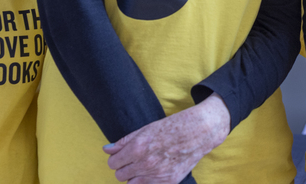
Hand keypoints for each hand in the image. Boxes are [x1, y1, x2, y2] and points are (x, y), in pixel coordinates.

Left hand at [104, 93, 230, 182]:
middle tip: (133, 160)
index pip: (113, 163)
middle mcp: (145, 164)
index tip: (121, 156)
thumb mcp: (146, 129)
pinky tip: (154, 171)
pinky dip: (148, 181)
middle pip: (120, 175)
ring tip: (144, 165)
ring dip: (134, 176)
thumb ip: (124, 142)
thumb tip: (106, 149)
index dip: (116, 159)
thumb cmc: (172, 127)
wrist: (199, 132)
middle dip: (124, 168)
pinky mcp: (168, 182)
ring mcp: (157, 175)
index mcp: (138, 148)